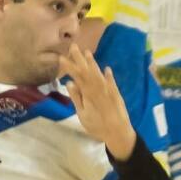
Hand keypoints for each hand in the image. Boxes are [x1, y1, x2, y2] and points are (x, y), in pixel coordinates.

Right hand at [59, 44, 135, 159]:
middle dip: (79, 58)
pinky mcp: (116, 93)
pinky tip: (107, 69)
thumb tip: (69, 83)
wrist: (119, 132)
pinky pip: (111, 81)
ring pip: (99, 73)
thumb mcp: (82, 115)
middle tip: (73, 46)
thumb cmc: (97, 126)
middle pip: (87, 70)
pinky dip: (108, 74)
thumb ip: (76, 98)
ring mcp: (108, 89)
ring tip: (87, 52)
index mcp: (88, 93)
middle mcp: (99, 88)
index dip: (69, 66)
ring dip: (92, 62)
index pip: (77, 75)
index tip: (61, 57)